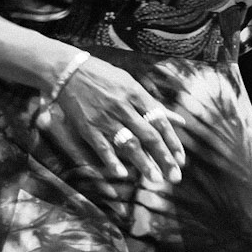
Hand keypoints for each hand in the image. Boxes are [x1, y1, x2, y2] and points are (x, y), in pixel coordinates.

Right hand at [38, 56, 185, 186]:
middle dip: (163, 157)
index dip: (172, 142)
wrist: (69, 72)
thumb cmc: (105, 77)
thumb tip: (180, 121)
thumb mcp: (132, 85)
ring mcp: (105, 118)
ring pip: (128, 143)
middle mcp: (123, 107)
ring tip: (155, 178)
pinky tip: (122, 174)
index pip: (160, 121)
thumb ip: (155, 106)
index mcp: (136, 94)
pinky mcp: (88, 127)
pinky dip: (112, 160)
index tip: (181, 160)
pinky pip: (102, 147)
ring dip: (143, 163)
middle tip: (174, 176)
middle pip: (148, 135)